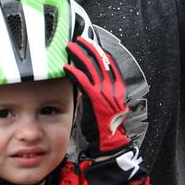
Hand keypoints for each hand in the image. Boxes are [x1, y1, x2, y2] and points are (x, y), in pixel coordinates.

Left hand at [65, 36, 129, 158]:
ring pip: (91, 67)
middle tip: (79, 41)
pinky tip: (67, 67)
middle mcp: (112, 88)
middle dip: (89, 49)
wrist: (109, 143)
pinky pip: (83, 81)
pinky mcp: (94, 98)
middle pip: (101, 61)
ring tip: (71, 48)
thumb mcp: (106, 108)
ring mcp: (104, 92)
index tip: (92, 45)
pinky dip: (75, 72)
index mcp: (117, 89)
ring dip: (80, 55)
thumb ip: (99, 95)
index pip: (110, 64)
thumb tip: (87, 85)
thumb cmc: (105, 129)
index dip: (100, 52)